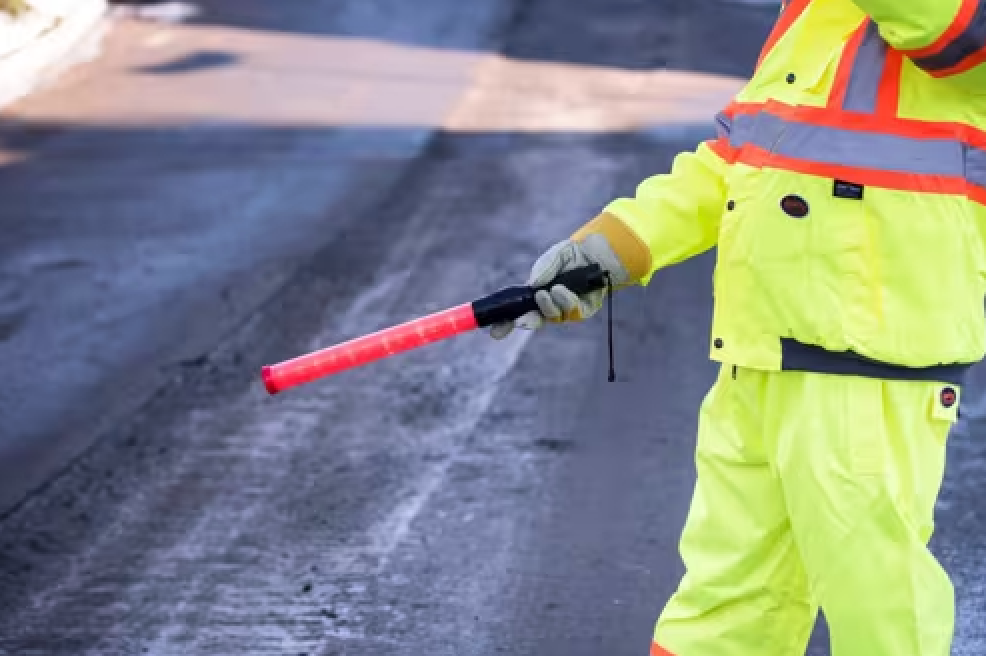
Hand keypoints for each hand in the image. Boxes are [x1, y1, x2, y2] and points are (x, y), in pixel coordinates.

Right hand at [489, 233, 627, 338]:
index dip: (506, 324)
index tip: (495, 331)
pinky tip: (561, 290)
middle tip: (519, 321)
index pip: (517, 312)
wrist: (596, 254)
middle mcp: (548, 306)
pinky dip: (564, 301)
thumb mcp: (553, 257)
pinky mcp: (582, 311)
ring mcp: (564, 310)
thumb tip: (533, 285)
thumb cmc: (571, 256)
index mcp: (535, 295)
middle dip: (525, 323)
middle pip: (533, 322)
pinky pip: (571, 312)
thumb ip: (543, 269)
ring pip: (553, 317)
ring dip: (548, 306)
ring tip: (549, 291)